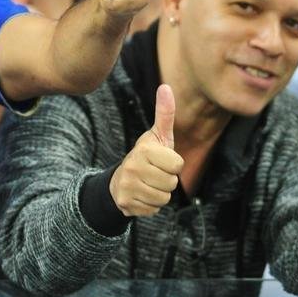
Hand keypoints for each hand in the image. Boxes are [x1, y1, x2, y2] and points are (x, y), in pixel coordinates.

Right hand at [109, 84, 182, 216]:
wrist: (120, 180)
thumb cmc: (146, 156)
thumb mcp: (157, 135)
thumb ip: (165, 113)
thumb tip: (166, 86)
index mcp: (144, 150)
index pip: (178, 165)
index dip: (173, 164)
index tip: (162, 160)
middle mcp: (133, 167)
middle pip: (171, 183)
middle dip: (167, 180)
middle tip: (155, 173)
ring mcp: (128, 186)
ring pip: (163, 198)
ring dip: (160, 194)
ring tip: (149, 184)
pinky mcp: (126, 204)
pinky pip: (153, 210)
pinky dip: (150, 205)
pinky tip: (142, 195)